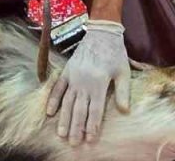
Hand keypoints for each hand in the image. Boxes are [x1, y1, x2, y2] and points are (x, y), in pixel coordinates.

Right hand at [45, 20, 130, 145]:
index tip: (89, 139)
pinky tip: (50, 112)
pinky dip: (53, 100)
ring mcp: (73, 77)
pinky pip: (57, 88)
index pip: (95, 110)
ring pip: (67, 102)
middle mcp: (84, 83)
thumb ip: (123, 92)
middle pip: (79, 110)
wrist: (101, 32)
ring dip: (64, 119)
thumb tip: (124, 111)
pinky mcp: (67, 71)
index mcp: (99, 84)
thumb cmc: (114, 53)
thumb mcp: (123, 71)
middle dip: (76, 128)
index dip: (92, 126)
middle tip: (73, 143)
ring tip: (61, 134)